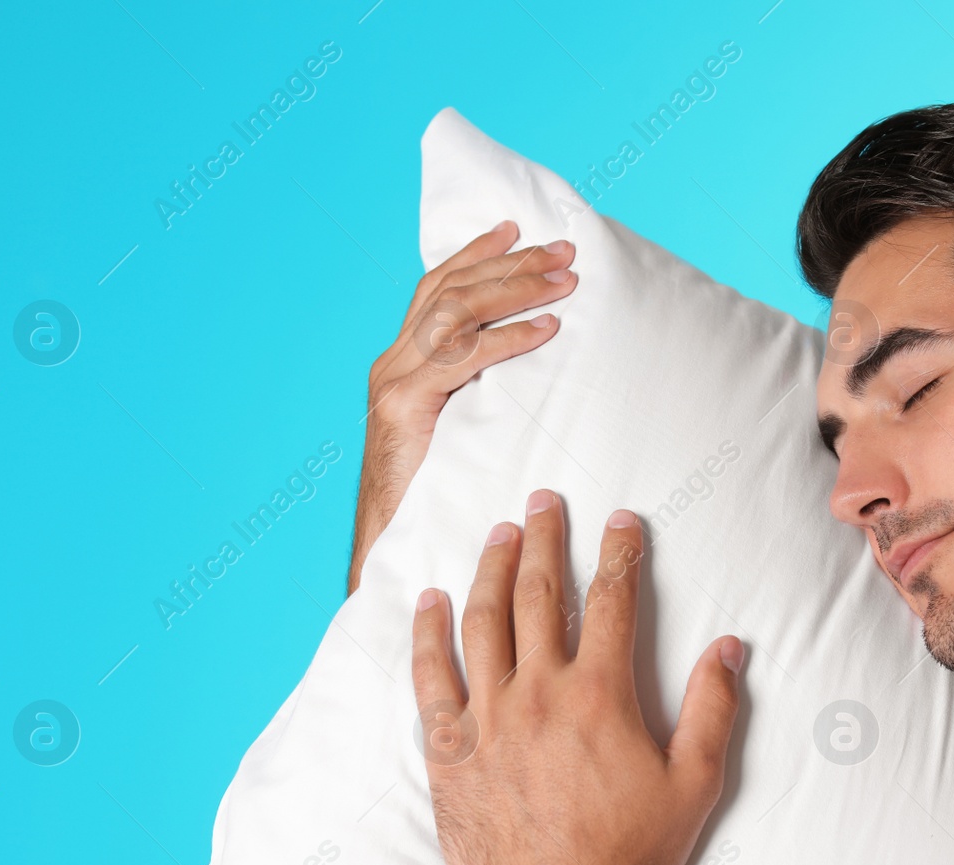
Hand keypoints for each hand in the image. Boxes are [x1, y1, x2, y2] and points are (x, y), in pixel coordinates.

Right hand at [348, 222, 577, 592]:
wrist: (388, 545)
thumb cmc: (434, 494)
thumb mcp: (456, 430)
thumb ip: (475, 395)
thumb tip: (531, 370)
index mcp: (400, 363)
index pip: (437, 289)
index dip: (477, 255)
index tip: (519, 230)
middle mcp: (391, 364)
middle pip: (451, 291)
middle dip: (511, 264)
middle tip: (564, 252)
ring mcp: (393, 383)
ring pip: (456, 313)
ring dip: (516, 290)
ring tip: (564, 282)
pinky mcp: (402, 408)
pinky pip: (463, 359)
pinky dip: (509, 339)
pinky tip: (546, 330)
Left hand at [409, 490, 743, 864]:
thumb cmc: (634, 852)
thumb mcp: (697, 782)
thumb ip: (715, 708)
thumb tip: (729, 646)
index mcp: (600, 693)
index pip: (611, 601)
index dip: (620, 553)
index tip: (621, 520)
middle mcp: (539, 691)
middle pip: (537, 593)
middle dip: (545, 538)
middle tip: (544, 500)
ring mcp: (488, 717)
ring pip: (483, 622)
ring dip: (490, 568)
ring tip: (498, 533)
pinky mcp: (450, 749)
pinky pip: (431, 678)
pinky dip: (428, 634)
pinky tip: (429, 602)